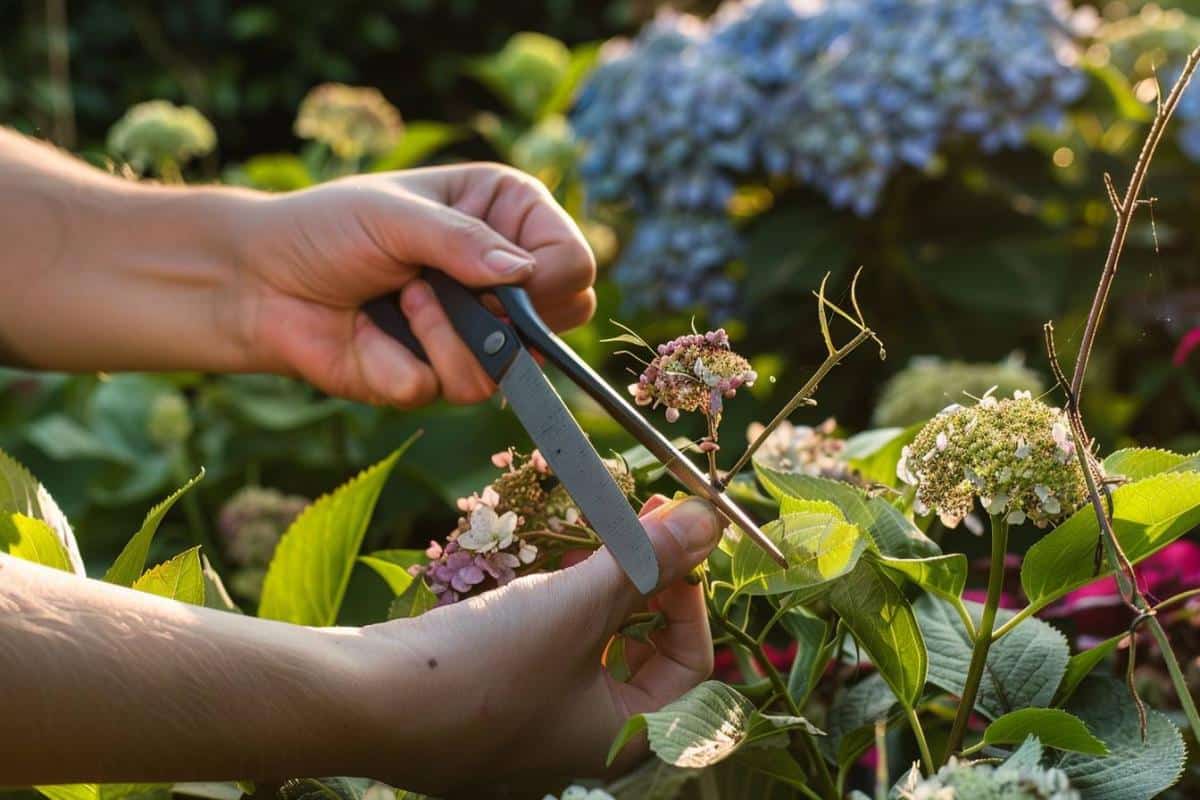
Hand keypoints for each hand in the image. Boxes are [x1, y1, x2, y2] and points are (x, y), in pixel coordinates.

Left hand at [234, 163, 596, 406]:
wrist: (259, 284)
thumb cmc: (326, 228)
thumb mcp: (395, 215)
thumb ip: (462, 242)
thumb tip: (522, 273)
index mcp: (505, 218)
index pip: (572, 261)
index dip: (550, 279)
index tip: (507, 278)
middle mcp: (500, 278)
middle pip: (559, 323)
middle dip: (502, 315)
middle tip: (449, 287)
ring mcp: (473, 332)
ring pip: (507, 368)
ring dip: (445, 335)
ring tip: (402, 299)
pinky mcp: (438, 377)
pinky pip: (453, 389)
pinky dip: (407, 362)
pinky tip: (374, 333)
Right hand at [352, 496, 722, 793]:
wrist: (363, 703)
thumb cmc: (486, 666)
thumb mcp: (578, 604)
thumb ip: (649, 561)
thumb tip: (711, 521)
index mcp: (622, 740)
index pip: (691, 667)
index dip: (689, 598)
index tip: (668, 544)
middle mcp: (581, 743)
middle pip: (640, 658)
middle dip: (639, 590)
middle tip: (631, 532)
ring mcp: (531, 730)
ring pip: (587, 653)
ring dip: (592, 595)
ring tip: (580, 546)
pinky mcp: (487, 709)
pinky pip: (541, 658)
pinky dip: (548, 614)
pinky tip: (530, 576)